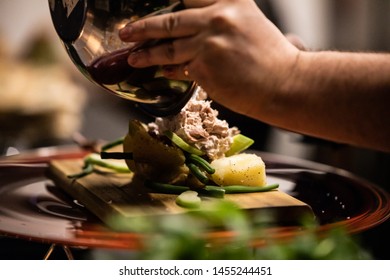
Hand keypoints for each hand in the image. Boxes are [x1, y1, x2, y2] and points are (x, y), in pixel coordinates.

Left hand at [119, 0, 299, 115]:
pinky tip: (161, 71)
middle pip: (171, 19)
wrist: (284, 83)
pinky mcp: (204, 67)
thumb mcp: (246, 24)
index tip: (148, 9)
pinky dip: (169, 70)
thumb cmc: (269, 57)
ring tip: (133, 57)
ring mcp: (209, 41)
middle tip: (127, 32)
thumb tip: (184, 32)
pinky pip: (179, 68)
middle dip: (143, 27)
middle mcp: (218, 16)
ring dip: (146, 53)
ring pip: (169, 47)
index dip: (166, 2)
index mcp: (230, 0)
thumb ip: (214, 22)